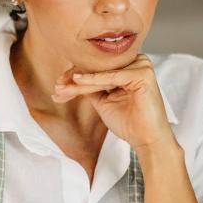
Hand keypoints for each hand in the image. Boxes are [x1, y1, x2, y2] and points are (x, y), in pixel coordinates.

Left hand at [52, 55, 174, 150]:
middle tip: (56, 88)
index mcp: (129, 66)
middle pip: (99, 68)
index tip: (58, 85)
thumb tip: (70, 76)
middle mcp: (137, 62)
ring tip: (61, 89)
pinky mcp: (143, 74)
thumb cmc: (129, 123)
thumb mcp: (103, 101)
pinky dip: (93, 80)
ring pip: (102, 72)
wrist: (146, 140)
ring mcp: (141, 66)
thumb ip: (91, 86)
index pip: (98, 66)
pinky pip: (112, 76)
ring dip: (79, 83)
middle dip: (74, 79)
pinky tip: (76, 81)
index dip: (76, 75)